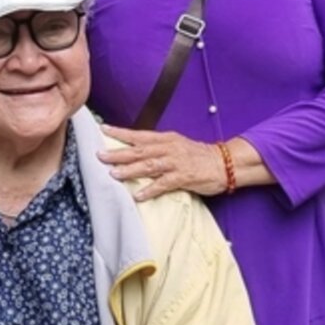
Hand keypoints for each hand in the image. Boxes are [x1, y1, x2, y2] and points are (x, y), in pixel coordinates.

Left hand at [98, 125, 227, 200]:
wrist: (224, 163)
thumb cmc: (199, 156)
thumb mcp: (176, 146)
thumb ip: (157, 148)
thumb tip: (135, 152)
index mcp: (166, 139)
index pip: (139, 135)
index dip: (121, 133)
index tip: (103, 130)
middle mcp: (168, 148)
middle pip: (139, 150)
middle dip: (119, 152)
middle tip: (100, 155)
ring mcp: (176, 162)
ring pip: (149, 165)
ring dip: (130, 170)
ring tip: (113, 174)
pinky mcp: (184, 177)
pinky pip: (164, 184)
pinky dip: (150, 189)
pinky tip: (139, 195)